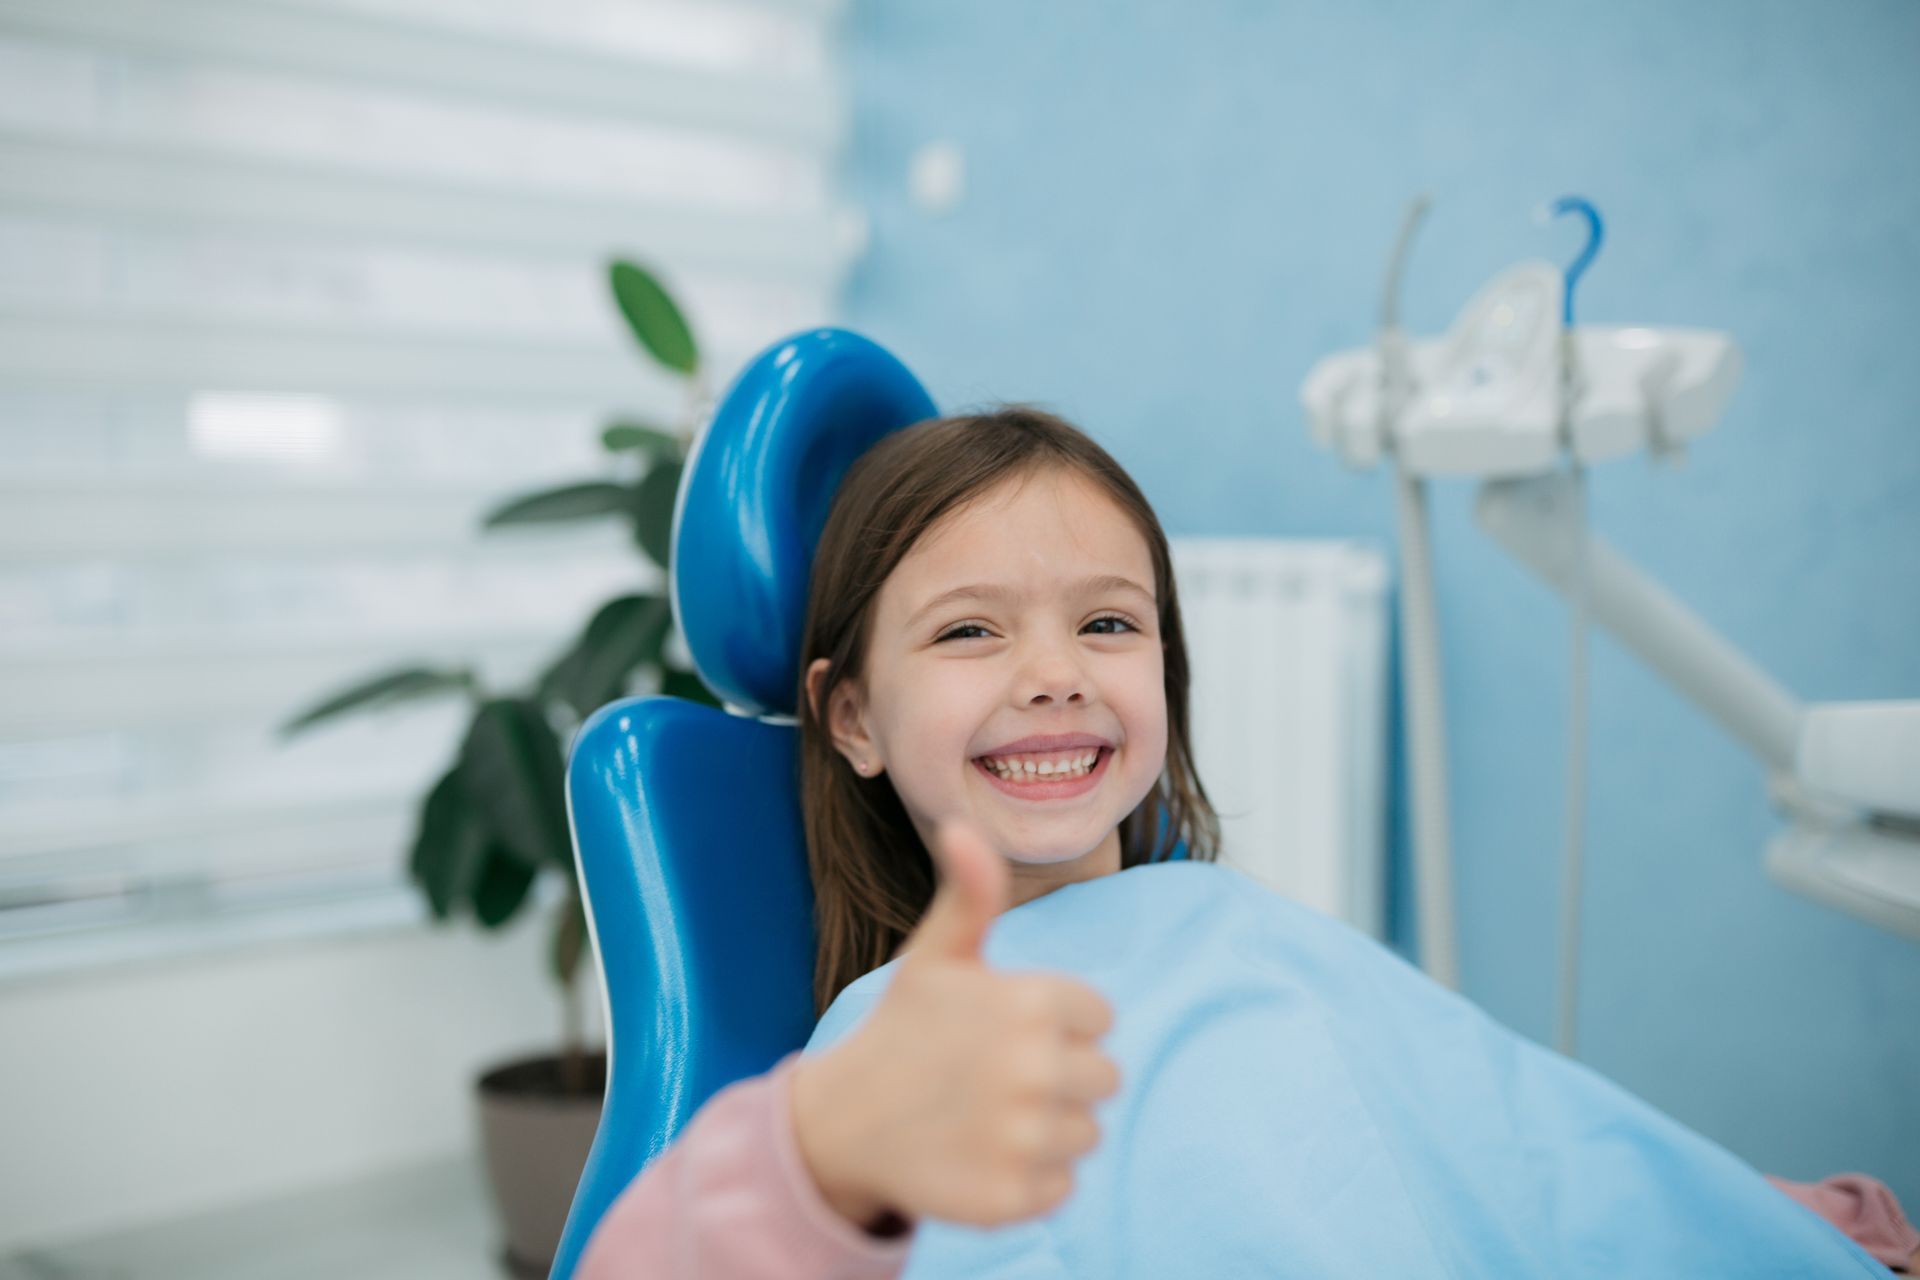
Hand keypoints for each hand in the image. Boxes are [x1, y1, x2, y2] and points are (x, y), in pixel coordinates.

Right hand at [790, 819, 1120, 1229]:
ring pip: (1085, 1134)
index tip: (1003, 1030)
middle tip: (996, 1077)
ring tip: (986, 1116)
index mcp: (1030, 1002)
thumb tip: (963, 826)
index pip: (1097, 1018)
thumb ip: (971, 893)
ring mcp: (1024, 1138)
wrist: (840, 1123)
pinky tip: (982, 1156)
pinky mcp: (1013, 1198)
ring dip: (1046, 1129)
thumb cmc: (901, 1030)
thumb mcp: (935, 955)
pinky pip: (1062, 1188)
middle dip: (1057, 1076)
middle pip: (1103, 1078)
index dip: (1054, 1022)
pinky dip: (1030, 1180)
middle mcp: (1034, 1069)